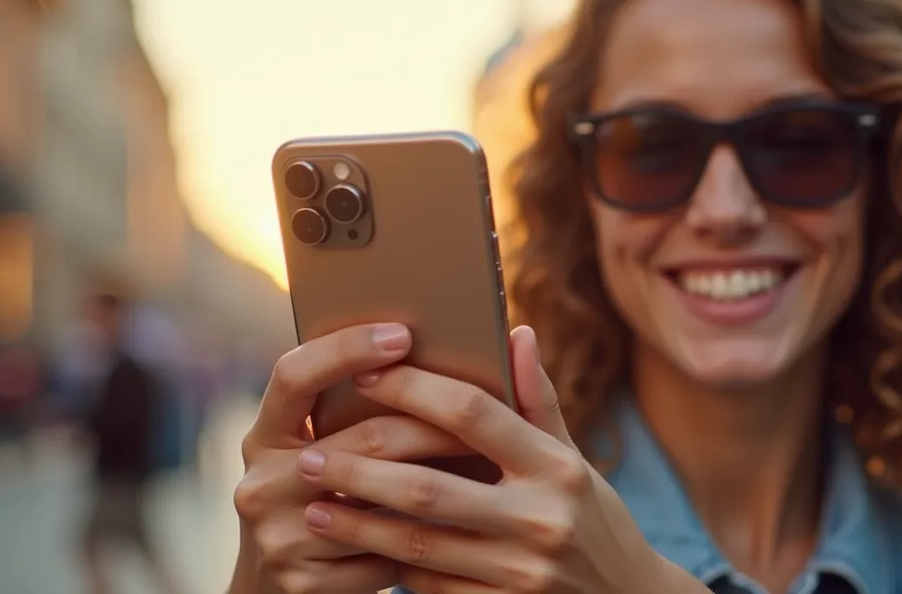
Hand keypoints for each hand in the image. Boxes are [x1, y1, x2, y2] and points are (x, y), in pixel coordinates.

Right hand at [232, 323, 472, 592]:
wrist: (285, 585)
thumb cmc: (331, 495)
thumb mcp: (327, 446)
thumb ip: (366, 402)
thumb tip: (459, 342)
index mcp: (264, 435)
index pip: (293, 375)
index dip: (344, 349)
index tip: (402, 334)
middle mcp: (260, 483)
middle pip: (362, 440)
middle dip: (433, 425)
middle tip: (486, 414)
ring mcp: (277, 538)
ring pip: (381, 501)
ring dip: (442, 482)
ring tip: (489, 464)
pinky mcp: (303, 583)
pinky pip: (385, 554)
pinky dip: (425, 541)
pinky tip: (460, 529)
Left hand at [297, 325, 669, 592]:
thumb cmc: (593, 519)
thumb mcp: (574, 461)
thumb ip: (538, 401)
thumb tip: (517, 332)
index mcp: (555, 468)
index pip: (473, 414)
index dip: (412, 389)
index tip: (362, 374)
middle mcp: (539, 519)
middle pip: (429, 487)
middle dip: (359, 470)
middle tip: (307, 456)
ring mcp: (519, 572)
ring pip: (417, 544)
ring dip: (357, 524)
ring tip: (313, 505)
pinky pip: (430, 586)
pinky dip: (389, 565)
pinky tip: (356, 547)